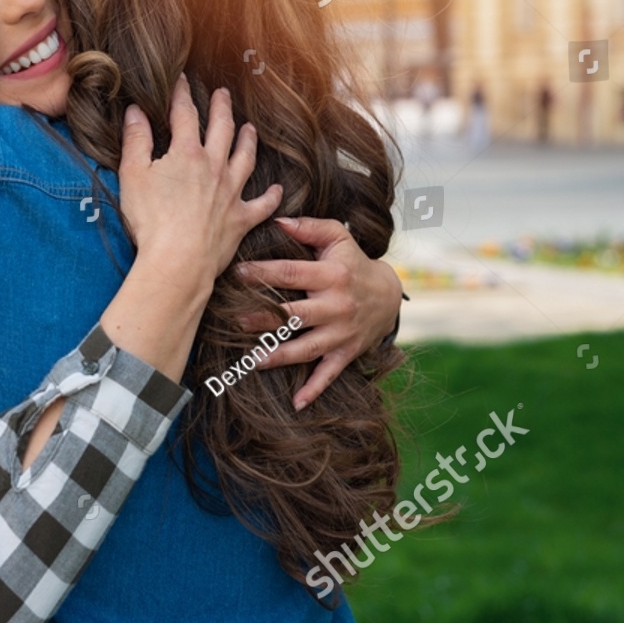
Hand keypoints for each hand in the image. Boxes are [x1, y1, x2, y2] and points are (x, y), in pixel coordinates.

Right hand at [117, 74, 281, 285]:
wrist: (178, 260)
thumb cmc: (151, 221)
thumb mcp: (133, 175)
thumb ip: (136, 140)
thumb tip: (135, 111)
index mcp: (187, 153)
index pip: (185, 114)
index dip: (182, 95)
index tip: (182, 80)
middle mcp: (214, 167)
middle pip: (222, 129)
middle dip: (221, 108)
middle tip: (223, 94)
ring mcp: (231, 193)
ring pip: (245, 158)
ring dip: (248, 141)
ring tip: (250, 128)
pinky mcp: (241, 219)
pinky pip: (262, 204)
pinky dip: (272, 196)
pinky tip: (278, 189)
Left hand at [236, 216, 402, 408]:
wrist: (388, 295)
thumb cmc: (352, 262)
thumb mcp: (337, 237)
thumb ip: (308, 227)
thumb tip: (276, 219)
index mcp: (331, 275)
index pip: (291, 273)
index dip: (263, 273)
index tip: (236, 273)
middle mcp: (336, 306)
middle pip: (294, 314)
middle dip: (265, 318)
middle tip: (236, 320)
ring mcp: (341, 333)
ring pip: (306, 348)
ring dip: (278, 356)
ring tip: (251, 361)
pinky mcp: (346, 353)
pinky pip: (329, 374)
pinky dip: (314, 390)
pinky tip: (295, 403)